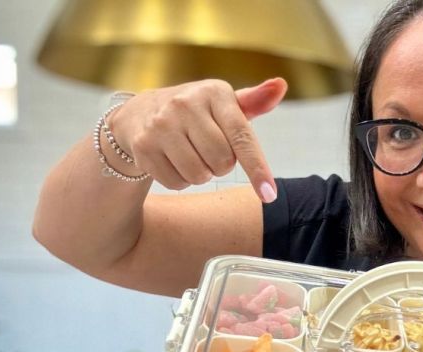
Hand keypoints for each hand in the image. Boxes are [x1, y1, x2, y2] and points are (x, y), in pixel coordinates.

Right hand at [108, 78, 287, 201]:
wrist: (141, 112)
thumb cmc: (198, 113)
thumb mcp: (225, 104)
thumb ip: (254, 102)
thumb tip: (281, 85)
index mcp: (214, 93)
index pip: (242, 136)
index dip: (257, 168)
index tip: (269, 194)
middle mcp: (185, 104)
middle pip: (222, 162)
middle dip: (222, 165)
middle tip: (210, 151)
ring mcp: (161, 125)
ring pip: (199, 176)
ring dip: (202, 174)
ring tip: (192, 154)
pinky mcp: (143, 146)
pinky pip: (176, 183)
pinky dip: (181, 180)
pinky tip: (174, 161)